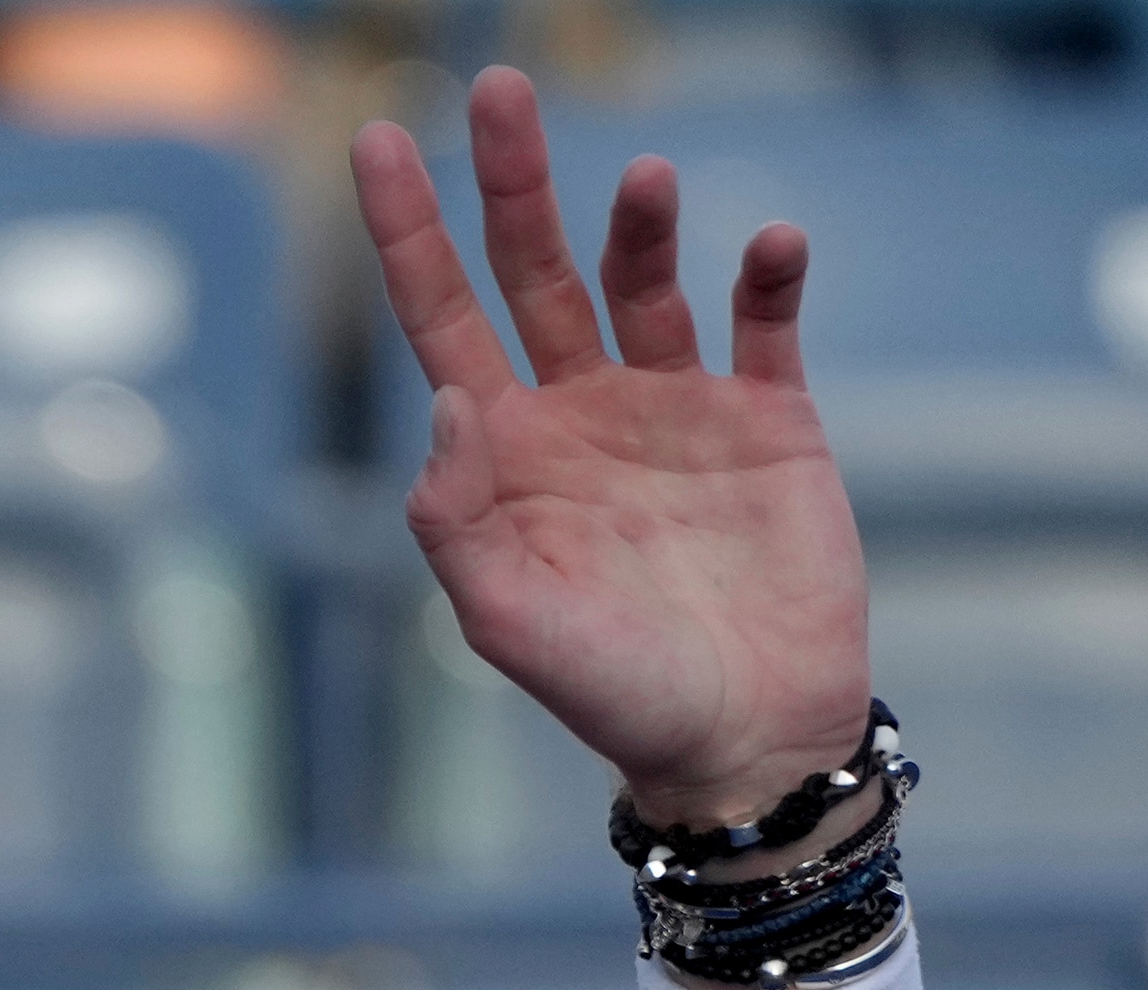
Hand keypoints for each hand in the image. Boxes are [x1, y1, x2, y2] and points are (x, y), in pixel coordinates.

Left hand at [355, 70, 874, 835]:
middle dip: (512, 182)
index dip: (408, 233)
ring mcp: (678, 407)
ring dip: (638, 224)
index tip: (377, 139)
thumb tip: (444, 399)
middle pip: (534, 269)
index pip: (443, 320)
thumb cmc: (618, 698)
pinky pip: (763, 320)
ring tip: (643, 178)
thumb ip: (459, 523)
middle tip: (493, 88)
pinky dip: (766, 275)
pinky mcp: (769, 419)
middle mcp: (584, 410)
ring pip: (645, 279)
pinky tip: (768, 243)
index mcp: (509, 453)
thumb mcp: (512, 626)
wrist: (747, 744)